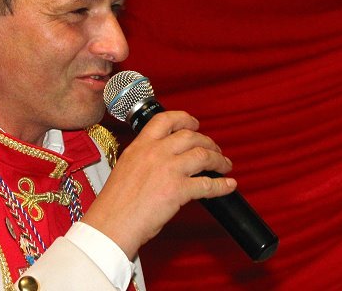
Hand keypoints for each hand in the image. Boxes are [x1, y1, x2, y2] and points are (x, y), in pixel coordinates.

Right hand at [81, 110, 235, 259]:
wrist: (112, 223)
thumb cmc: (116, 202)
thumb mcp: (127, 167)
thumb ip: (145, 158)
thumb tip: (164, 161)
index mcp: (140, 145)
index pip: (165, 120)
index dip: (184, 118)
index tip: (194, 124)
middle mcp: (155, 152)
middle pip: (190, 136)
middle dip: (208, 142)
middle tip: (214, 149)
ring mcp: (168, 169)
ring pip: (203, 156)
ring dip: (219, 160)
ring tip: (225, 165)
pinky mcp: (178, 189)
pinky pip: (208, 184)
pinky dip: (222, 186)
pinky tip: (229, 186)